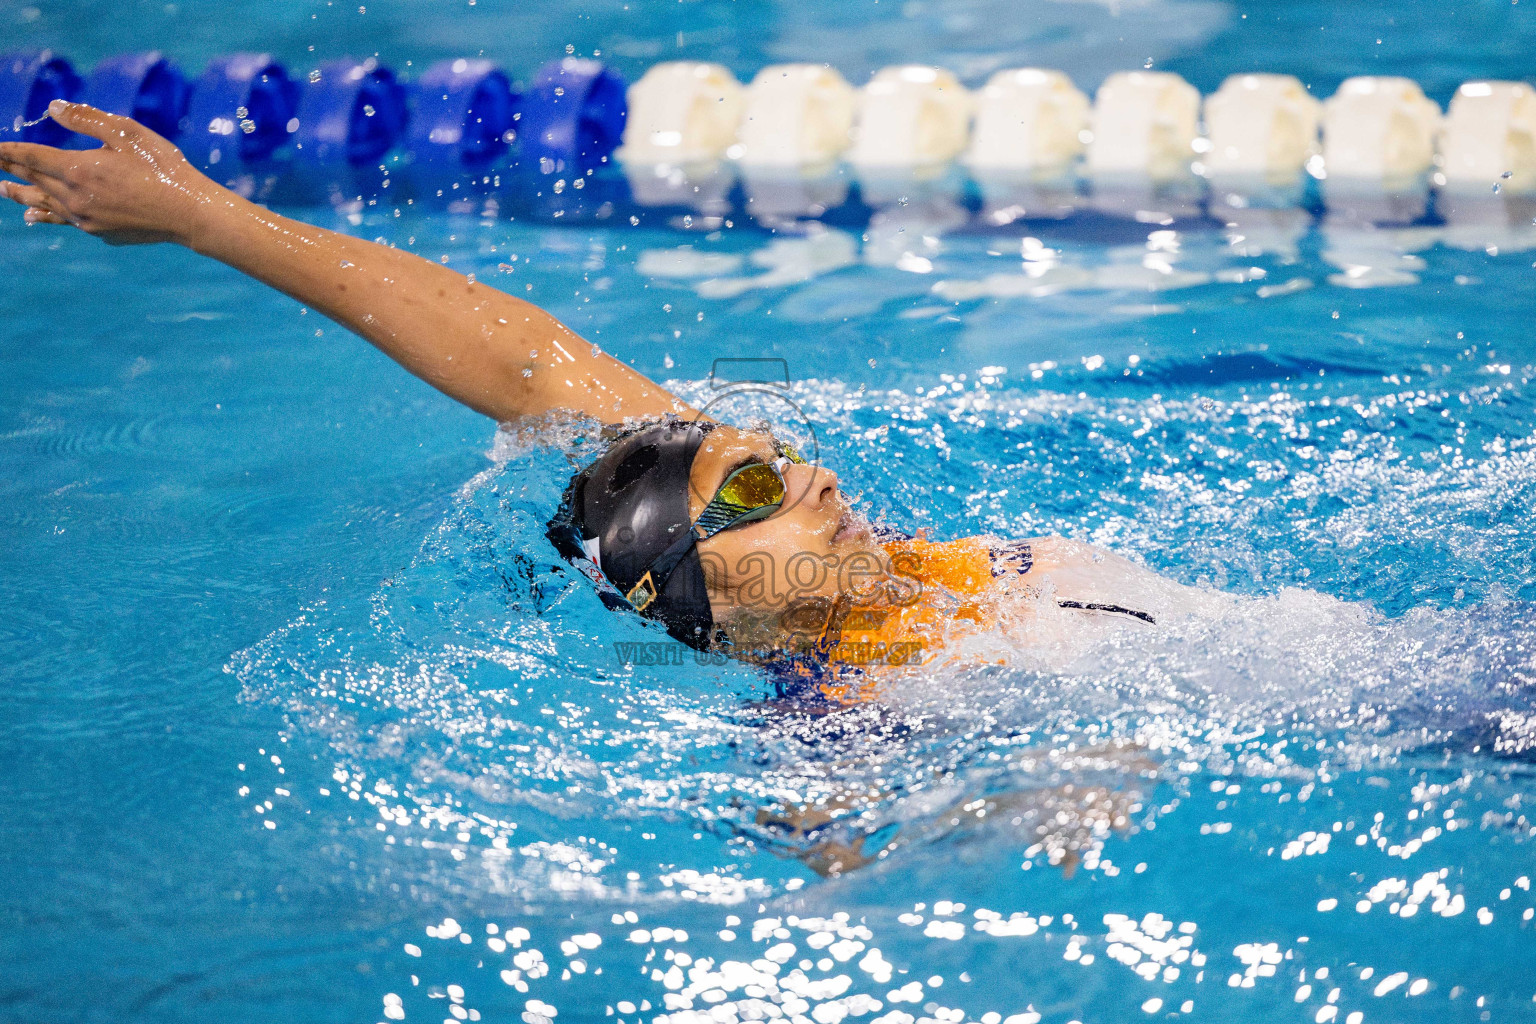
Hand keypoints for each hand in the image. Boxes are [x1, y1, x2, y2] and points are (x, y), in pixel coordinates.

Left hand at [0, 100, 221, 245]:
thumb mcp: (127, 133)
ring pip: (43, 203)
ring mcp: (86, 219)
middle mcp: (75, 197)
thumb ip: (87, 119)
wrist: (189, 213)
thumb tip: (54, 108)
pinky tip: (36, 214)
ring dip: (20, 195)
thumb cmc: (162, 167)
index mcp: (78, 169)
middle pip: (32, 180)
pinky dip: (45, 214)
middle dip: (9, 170)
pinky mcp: (100, 232)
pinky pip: (64, 221)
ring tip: (4, 191)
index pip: (29, 156)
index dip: (6, 150)